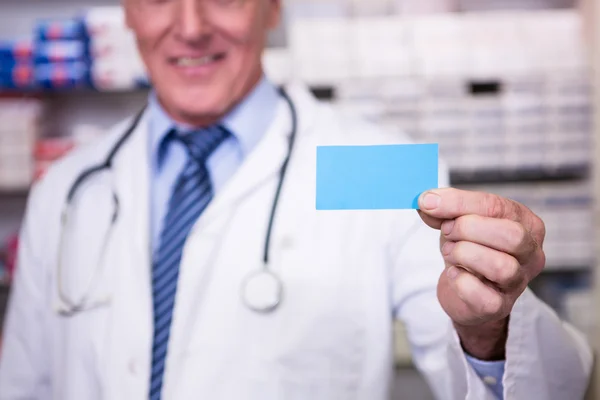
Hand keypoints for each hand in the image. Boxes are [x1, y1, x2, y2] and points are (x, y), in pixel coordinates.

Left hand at [417, 188, 545, 359]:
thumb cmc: (469, 249)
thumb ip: (443, 210)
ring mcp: (519, 282)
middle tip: (447, 231)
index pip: (497, 206)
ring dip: (465, 254)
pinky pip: (482, 295)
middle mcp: (531, 253)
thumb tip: (427, 201)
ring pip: (501, 266)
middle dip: (468, 229)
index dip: (458, 203)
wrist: (466, 292)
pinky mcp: (500, 307)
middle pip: (511, 235)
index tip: (428, 202)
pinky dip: (460, 281)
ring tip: (450, 252)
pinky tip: (454, 274)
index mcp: (526, 223)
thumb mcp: (457, 221)